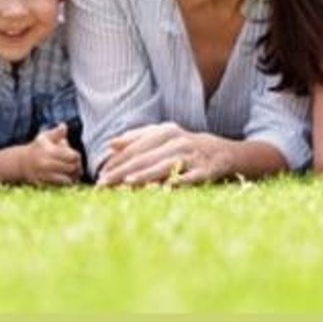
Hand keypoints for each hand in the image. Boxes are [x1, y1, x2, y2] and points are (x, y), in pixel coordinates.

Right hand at [16, 124, 83, 186]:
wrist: (22, 163)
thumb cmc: (37, 148)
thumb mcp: (44, 137)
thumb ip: (56, 133)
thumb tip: (64, 126)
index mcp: (49, 151)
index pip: (72, 156)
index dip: (77, 156)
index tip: (75, 155)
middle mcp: (46, 164)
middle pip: (72, 168)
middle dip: (77, 167)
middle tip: (76, 165)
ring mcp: (45, 176)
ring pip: (68, 180)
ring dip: (73, 176)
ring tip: (72, 172)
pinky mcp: (45, 185)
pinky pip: (62, 187)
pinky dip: (66, 183)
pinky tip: (66, 178)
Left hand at [95, 123, 229, 187]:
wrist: (221, 151)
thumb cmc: (183, 145)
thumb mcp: (162, 136)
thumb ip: (136, 138)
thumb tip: (110, 144)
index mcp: (164, 132)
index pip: (135, 148)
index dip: (116, 161)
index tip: (100, 174)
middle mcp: (177, 141)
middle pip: (145, 158)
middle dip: (123, 172)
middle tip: (105, 183)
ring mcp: (192, 155)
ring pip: (164, 166)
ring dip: (146, 175)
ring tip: (128, 183)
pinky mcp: (206, 170)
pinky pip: (191, 177)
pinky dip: (179, 182)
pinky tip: (166, 189)